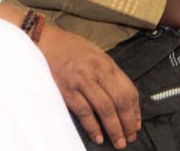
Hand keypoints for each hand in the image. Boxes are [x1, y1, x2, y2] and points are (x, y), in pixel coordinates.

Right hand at [37, 26, 139, 148]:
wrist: (43, 39)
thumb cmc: (69, 47)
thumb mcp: (95, 54)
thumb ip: (109, 74)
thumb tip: (122, 99)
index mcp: (106, 64)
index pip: (129, 91)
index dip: (135, 112)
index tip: (136, 124)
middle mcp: (96, 71)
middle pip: (120, 102)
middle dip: (127, 124)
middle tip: (130, 138)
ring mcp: (81, 80)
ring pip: (105, 109)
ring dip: (114, 129)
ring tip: (118, 141)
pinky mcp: (66, 89)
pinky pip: (84, 112)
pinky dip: (92, 127)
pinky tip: (98, 136)